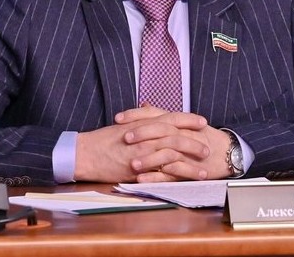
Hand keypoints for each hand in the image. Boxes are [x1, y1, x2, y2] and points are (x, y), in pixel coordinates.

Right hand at [74, 106, 215, 182]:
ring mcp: (142, 152)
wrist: (84, 153)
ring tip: (204, 168)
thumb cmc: (102, 140)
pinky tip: (186, 181)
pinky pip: (161, 171)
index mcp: (143, 123)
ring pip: (172, 153)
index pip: (171, 117)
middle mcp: (145, 135)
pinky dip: (176, 176)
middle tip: (209, 146)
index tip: (202, 121)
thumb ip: (140, 120)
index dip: (188, 119)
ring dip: (190, 161)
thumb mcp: (124, 126)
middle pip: (176, 135)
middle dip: (195, 140)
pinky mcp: (138, 168)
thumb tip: (150, 112)